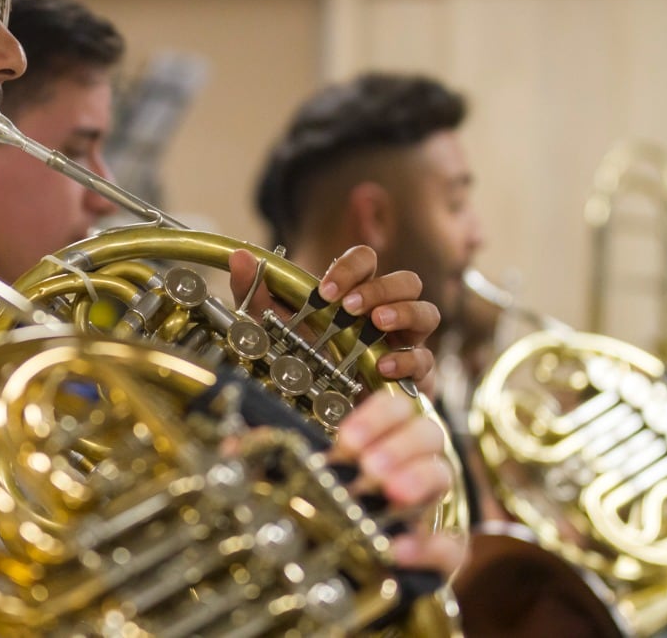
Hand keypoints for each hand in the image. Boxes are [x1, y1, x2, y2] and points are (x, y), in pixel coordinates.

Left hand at [228, 245, 439, 395]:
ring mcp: (404, 341)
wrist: (316, 410)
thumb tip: (239, 256)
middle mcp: (386, 312)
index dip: (351, 268)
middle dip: (382, 289)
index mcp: (356, 293)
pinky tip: (383, 367)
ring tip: (377, 325)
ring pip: (427, 313)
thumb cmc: (301, 359)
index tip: (325, 290)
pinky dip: (408, 361)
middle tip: (352, 307)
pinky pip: (425, 361)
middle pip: (407, 281)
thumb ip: (256, 292)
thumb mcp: (272, 327)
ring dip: (404, 313)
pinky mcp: (413, 375)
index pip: (367, 261)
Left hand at [330, 391, 465, 575]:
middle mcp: (418, 459)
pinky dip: (427, 545)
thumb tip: (286, 428)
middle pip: (427, 432)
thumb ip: (317, 449)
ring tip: (391, 492)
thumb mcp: (327, 470)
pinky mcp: (447, 546)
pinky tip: (399, 549)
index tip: (349, 439)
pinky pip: (450, 543)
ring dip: (417, 478)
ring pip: (442, 474)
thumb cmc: (343, 503)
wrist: (357, 558)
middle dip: (398, 446)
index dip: (377, 415)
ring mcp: (436, 499)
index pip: (395, 405)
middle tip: (370, 466)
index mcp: (391, 434)